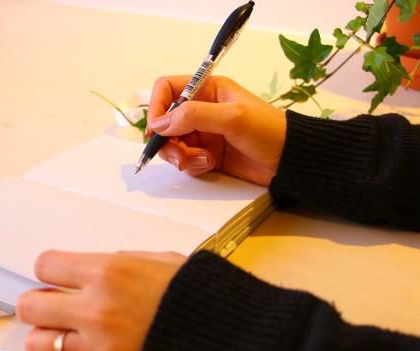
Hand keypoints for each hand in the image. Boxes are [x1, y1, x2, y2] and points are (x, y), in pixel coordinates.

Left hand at [16, 250, 185, 350]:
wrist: (233, 343)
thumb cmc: (201, 299)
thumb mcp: (160, 262)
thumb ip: (118, 264)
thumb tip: (90, 271)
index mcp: (108, 273)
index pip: (45, 266)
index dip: (50, 270)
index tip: (57, 276)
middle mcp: (96, 310)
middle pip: (30, 306)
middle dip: (39, 303)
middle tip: (53, 306)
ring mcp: (99, 349)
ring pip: (38, 345)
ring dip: (48, 337)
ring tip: (66, 334)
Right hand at [147, 76, 286, 185]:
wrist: (290, 161)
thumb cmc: (270, 131)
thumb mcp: (232, 118)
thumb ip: (194, 116)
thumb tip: (161, 123)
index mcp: (207, 90)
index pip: (167, 90)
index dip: (157, 108)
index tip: (156, 130)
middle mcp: (202, 110)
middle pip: (165, 122)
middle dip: (167, 141)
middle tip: (179, 155)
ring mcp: (203, 133)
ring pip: (172, 144)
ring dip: (181, 156)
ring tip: (202, 160)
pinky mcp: (207, 154)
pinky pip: (185, 160)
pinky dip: (192, 165)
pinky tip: (210, 164)